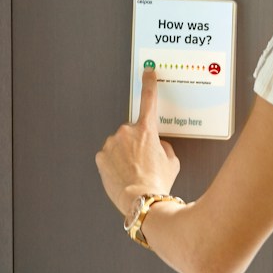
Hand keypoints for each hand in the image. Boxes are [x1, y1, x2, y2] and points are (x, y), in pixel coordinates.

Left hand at [96, 68, 180, 215]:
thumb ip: (164, 146)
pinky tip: (122, 174)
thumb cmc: (157, 182)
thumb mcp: (172, 161)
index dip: (149, 83)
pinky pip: (109, 155)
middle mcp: (127, 132)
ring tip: (133, 171)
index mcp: (147, 130)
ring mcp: (112, 144)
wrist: (141, 200)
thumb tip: (157, 145)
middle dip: (137, 142)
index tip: (148, 72)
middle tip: (144, 161)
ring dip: (125, 153)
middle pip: (132, 131)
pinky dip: (114, 162)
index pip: (149, 100)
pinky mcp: (101, 156)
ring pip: (119, 144)